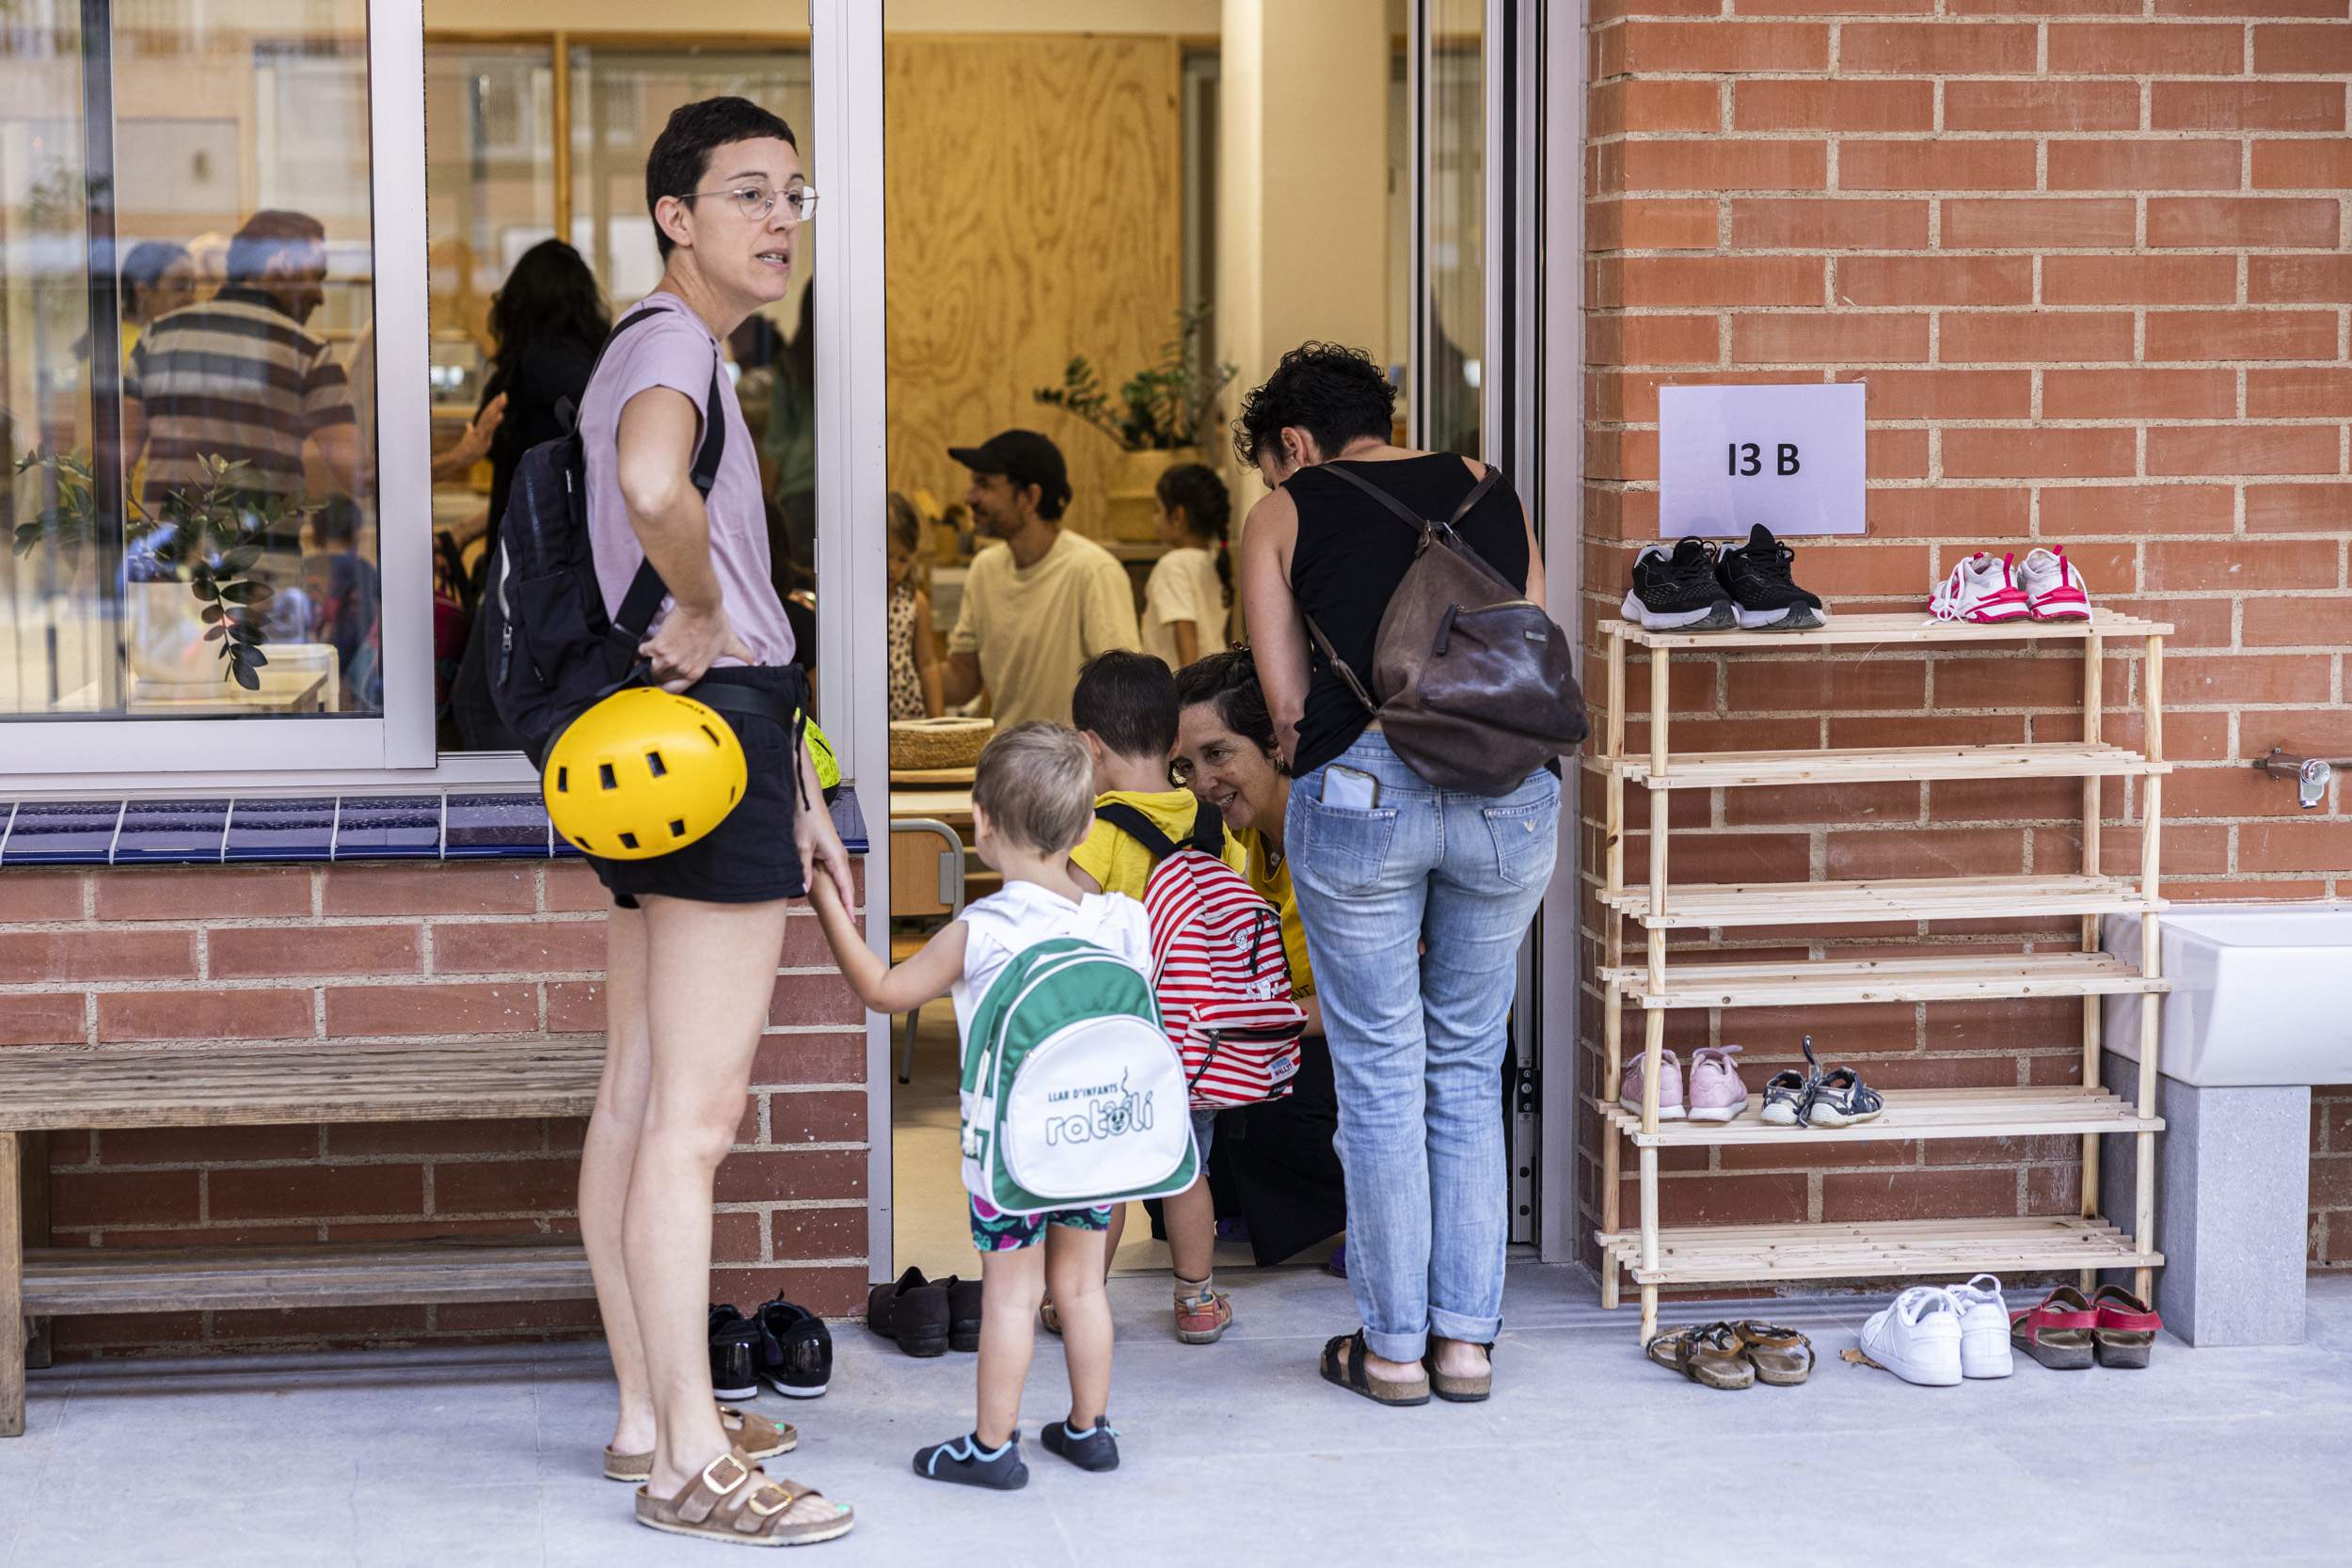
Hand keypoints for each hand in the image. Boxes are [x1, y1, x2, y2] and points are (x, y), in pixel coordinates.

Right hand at [451, 392, 506, 466]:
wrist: (458, 458)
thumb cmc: (465, 450)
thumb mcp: (471, 439)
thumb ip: (471, 431)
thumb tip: (468, 424)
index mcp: (480, 428)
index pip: (487, 414)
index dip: (493, 406)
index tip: (500, 397)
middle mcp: (480, 428)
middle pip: (489, 413)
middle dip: (497, 404)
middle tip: (504, 394)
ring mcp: (481, 432)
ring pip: (489, 417)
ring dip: (496, 408)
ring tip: (503, 400)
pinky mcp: (481, 438)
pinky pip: (489, 429)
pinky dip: (495, 421)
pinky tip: (501, 414)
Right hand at [640, 600, 751, 690]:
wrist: (700, 605)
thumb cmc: (715, 622)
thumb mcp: (730, 642)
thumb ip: (740, 654)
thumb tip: (753, 660)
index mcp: (696, 671)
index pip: (678, 689)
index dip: (671, 686)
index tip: (667, 681)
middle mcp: (682, 669)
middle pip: (663, 680)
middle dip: (660, 675)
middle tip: (658, 668)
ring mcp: (669, 659)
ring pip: (653, 669)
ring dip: (652, 663)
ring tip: (653, 657)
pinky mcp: (658, 646)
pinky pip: (644, 652)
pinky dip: (645, 648)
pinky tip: (649, 644)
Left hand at [796, 775, 855, 910]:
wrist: (806, 800)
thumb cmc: (806, 817)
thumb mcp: (801, 846)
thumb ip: (804, 870)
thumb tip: (805, 889)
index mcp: (836, 856)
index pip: (845, 886)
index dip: (847, 904)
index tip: (850, 920)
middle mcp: (840, 856)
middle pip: (846, 885)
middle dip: (846, 904)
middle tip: (847, 923)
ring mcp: (836, 854)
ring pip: (840, 879)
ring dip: (840, 895)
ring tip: (840, 913)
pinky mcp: (830, 851)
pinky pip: (835, 872)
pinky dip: (834, 885)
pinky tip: (830, 893)